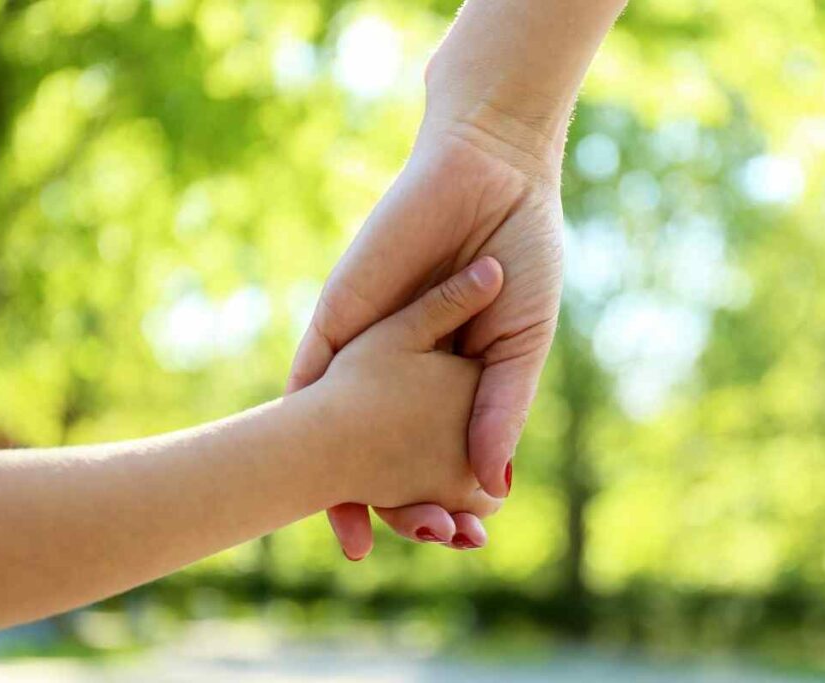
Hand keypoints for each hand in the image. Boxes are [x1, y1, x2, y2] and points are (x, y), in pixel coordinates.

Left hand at [286, 124, 563, 557]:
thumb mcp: (521, 344)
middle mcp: (402, 376)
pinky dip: (303, 433)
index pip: (437, 456)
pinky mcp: (338, 323)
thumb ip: (502, 407)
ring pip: (339, 433)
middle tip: (420, 543)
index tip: (464, 539)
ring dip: (344, 486)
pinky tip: (311, 481)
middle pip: (384, 455)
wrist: (488, 178)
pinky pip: (310, 383)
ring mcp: (366, 352)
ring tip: (356, 539)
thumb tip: (495, 485)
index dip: (448, 500)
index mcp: (449, 383)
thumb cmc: (520, 258)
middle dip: (395, 506)